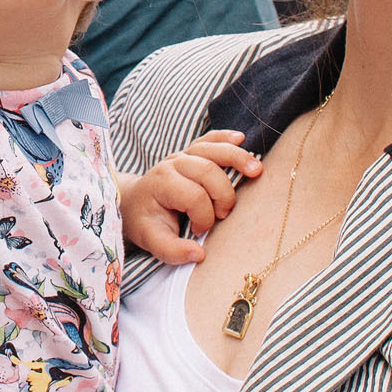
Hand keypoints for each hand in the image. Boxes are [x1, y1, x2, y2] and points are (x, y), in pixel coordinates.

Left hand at [119, 132, 261, 262]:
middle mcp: (172, 164)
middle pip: (207, 171)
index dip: (204, 217)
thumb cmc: (146, 221)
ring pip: (212, 150)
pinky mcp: (192, 152)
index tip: (199, 231)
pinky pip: (209, 139)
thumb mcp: (151, 241)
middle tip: (223, 215)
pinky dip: (225, 137)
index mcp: (162, 184)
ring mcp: (183, 155)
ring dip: (236, 158)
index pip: (193, 196)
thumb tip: (198, 254)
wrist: (135, 202)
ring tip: (256, 170)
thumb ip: (172, 251)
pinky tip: (240, 139)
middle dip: (223, 195)